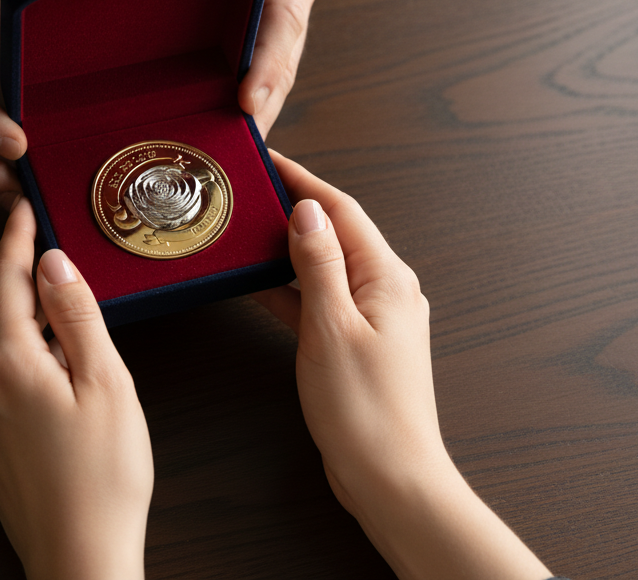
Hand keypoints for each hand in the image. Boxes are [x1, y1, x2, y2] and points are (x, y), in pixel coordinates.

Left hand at [0, 199, 152, 579]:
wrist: (78, 556)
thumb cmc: (101, 478)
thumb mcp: (105, 382)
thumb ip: (76, 316)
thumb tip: (53, 263)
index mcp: (7, 362)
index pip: (5, 279)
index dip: (16, 237)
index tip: (25, 206)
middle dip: (17, 270)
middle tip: (41, 236)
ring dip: (19, 311)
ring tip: (54, 292)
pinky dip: (18, 350)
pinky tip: (50, 357)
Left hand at [131, 0, 317, 135]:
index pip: (283, 13)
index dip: (268, 62)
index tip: (249, 101)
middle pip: (287, 52)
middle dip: (267, 101)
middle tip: (242, 147)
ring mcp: (290, 3)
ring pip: (283, 64)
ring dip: (264, 105)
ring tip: (237, 150)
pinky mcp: (276, 20)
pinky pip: (271, 60)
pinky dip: (257, 92)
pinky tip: (231, 125)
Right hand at [256, 152, 551, 579]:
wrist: (390, 477)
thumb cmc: (365, 410)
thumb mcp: (330, 327)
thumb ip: (317, 264)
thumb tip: (306, 211)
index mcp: (387, 277)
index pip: (341, 210)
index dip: (302, 181)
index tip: (268, 160)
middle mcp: (388, 290)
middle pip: (336, 232)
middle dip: (293, 208)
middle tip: (249, 192)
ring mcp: (375, 318)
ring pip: (327, 266)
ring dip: (289, 247)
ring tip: (247, 230)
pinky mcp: (359, 344)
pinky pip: (322, 300)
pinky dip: (292, 288)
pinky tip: (260, 285)